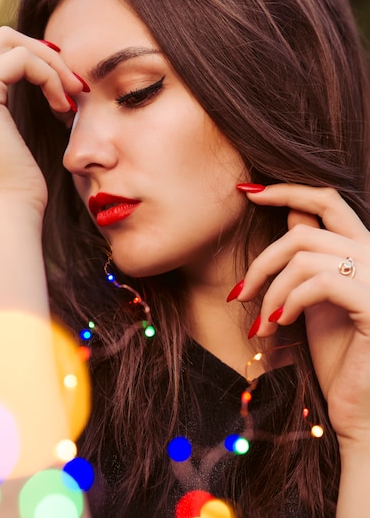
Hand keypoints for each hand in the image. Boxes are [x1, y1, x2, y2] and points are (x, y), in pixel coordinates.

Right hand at [0, 27, 81, 214]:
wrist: (5, 212)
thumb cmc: (11, 181)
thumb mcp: (2, 130)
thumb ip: (0, 96)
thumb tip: (30, 61)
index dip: (25, 55)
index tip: (59, 83)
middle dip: (39, 53)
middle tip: (70, 85)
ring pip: (8, 40)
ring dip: (49, 62)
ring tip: (71, 94)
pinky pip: (23, 58)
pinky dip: (51, 75)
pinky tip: (63, 105)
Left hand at [237, 184, 369, 447]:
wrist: (360, 408)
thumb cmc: (339, 355)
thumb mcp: (316, 296)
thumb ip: (310, 256)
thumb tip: (291, 213)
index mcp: (363, 251)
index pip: (328, 201)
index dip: (287, 190)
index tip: (248, 192)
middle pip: (305, 232)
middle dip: (264, 260)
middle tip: (241, 292)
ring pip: (305, 258)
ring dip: (271, 291)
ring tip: (262, 321)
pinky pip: (320, 282)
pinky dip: (289, 301)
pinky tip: (280, 326)